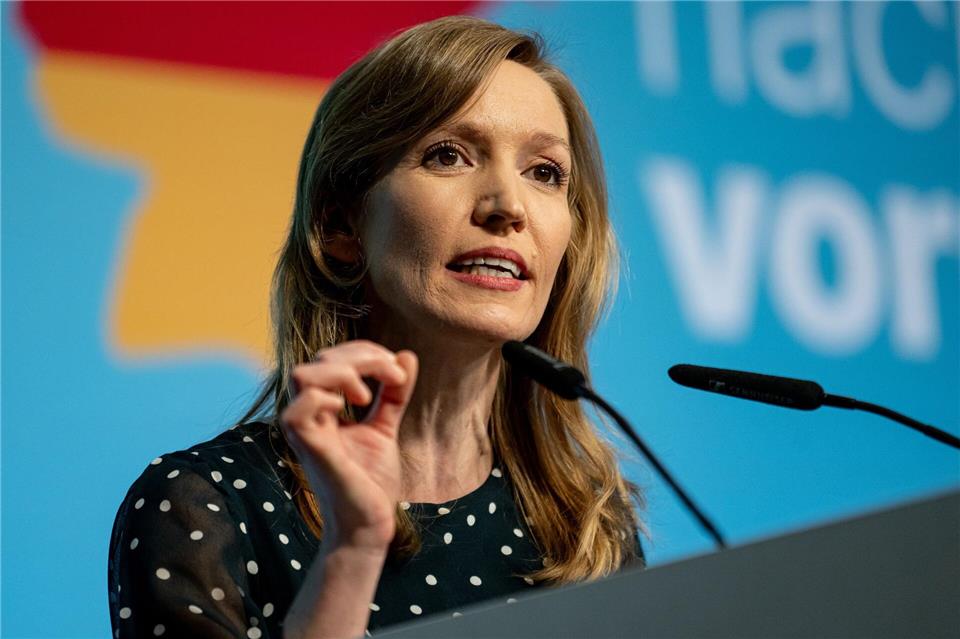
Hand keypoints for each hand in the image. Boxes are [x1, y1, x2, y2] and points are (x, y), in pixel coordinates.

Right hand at [280, 340, 417, 552]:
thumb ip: (393, 393)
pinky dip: (326, 397)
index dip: (365, 352)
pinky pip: (298, 409)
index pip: (331, 359)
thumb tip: (407, 355)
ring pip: (302, 374)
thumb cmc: (371, 482)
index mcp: (322, 409)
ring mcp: (305, 431)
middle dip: (362, 355)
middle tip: (393, 375)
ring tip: (368, 394)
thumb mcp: (385, 427)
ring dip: (343, 371)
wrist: (369, 526)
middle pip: (319, 359)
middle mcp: (308, 416)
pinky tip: (351, 407)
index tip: (398, 370)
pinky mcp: (310, 449)